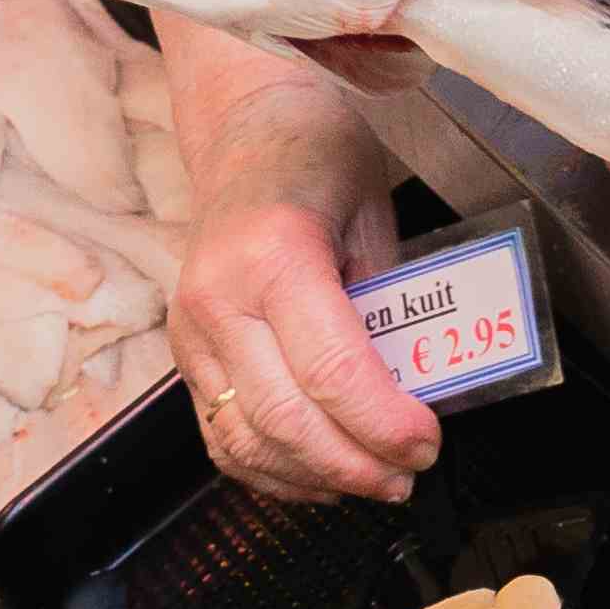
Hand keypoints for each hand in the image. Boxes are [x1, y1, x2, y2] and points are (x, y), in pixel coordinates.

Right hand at [170, 183, 434, 504]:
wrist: (244, 127)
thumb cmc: (317, 154)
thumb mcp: (374, 211)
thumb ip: (390, 301)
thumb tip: (417, 387)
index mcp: (273, 255)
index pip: (331, 371)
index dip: (383, 424)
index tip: (426, 443)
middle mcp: (219, 300)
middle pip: (286, 419)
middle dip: (355, 464)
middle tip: (408, 474)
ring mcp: (191, 332)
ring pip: (247, 441)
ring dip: (315, 477)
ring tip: (373, 481)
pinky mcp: (183, 354)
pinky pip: (221, 435)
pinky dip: (271, 470)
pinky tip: (319, 475)